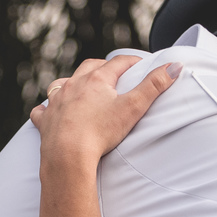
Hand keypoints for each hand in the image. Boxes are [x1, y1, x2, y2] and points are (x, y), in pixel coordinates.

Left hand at [30, 55, 181, 162]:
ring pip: (62, 84)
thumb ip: (155, 86)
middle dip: (101, 68)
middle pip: (89, 68)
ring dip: (72, 83)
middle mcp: (73, 85)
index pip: (117, 63)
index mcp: (96, 79)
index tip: (141, 64)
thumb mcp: (133, 108)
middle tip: (112, 73)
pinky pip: (42, 110)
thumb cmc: (101, 132)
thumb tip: (175, 66)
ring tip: (79, 88)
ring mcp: (56, 102)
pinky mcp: (45, 120)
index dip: (131, 61)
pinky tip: (49, 111)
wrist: (68, 154)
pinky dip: (46, 109)